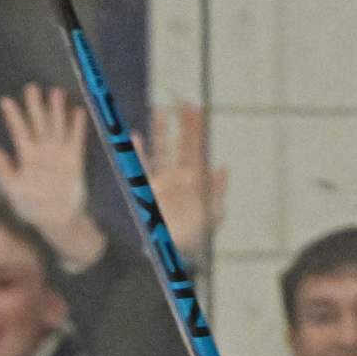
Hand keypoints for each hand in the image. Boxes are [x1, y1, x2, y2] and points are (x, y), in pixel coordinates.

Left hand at [0, 84, 105, 269]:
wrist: (56, 219)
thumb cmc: (31, 207)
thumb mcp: (13, 189)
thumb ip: (3, 169)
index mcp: (26, 156)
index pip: (18, 131)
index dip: (12, 116)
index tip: (5, 100)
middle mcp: (42, 150)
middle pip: (38, 123)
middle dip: (35, 106)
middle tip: (31, 87)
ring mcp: (58, 153)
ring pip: (57, 126)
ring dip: (56, 111)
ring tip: (56, 93)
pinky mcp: (74, 159)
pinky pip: (76, 139)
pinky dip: (77, 126)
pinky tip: (78, 111)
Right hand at [134, 102, 227, 255]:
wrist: (163, 253)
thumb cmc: (188, 238)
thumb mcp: (209, 216)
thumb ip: (216, 193)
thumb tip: (221, 168)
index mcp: (194, 181)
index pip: (197, 149)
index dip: (197, 129)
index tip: (197, 109)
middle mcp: (177, 178)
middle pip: (181, 145)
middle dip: (183, 125)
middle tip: (183, 102)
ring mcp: (160, 182)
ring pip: (160, 152)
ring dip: (160, 132)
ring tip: (158, 111)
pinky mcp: (143, 190)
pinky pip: (139, 167)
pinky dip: (136, 153)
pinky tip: (134, 138)